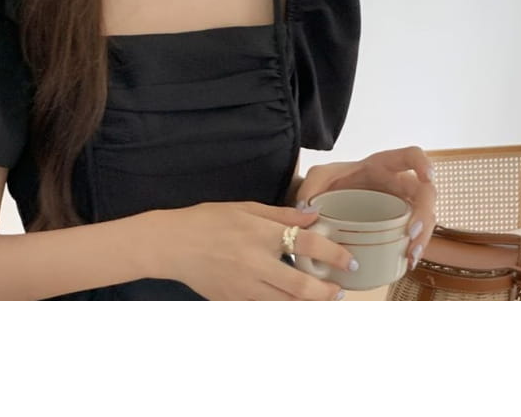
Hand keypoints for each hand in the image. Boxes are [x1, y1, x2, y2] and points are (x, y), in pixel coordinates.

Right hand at [158, 201, 357, 299]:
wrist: (172, 244)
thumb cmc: (207, 220)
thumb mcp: (245, 208)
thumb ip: (281, 214)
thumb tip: (313, 214)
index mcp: (260, 234)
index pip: (306, 244)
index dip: (333, 254)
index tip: (349, 261)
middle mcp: (255, 263)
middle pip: (301, 287)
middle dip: (327, 292)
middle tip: (340, 290)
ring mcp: (243, 288)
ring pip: (286, 306)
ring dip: (309, 306)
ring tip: (322, 301)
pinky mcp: (233, 302)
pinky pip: (264, 312)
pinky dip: (282, 311)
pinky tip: (291, 307)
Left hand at [294, 145, 436, 269]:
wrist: (323, 201)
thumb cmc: (327, 183)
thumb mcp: (316, 177)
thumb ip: (309, 186)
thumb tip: (310, 211)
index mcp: (381, 166)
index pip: (410, 155)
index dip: (423, 163)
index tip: (427, 177)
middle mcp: (397, 184)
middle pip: (425, 193)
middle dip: (423, 212)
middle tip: (411, 232)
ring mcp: (400, 205)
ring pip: (426, 218)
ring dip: (423, 237)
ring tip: (410, 255)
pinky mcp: (398, 225)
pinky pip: (414, 235)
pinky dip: (412, 249)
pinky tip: (406, 262)